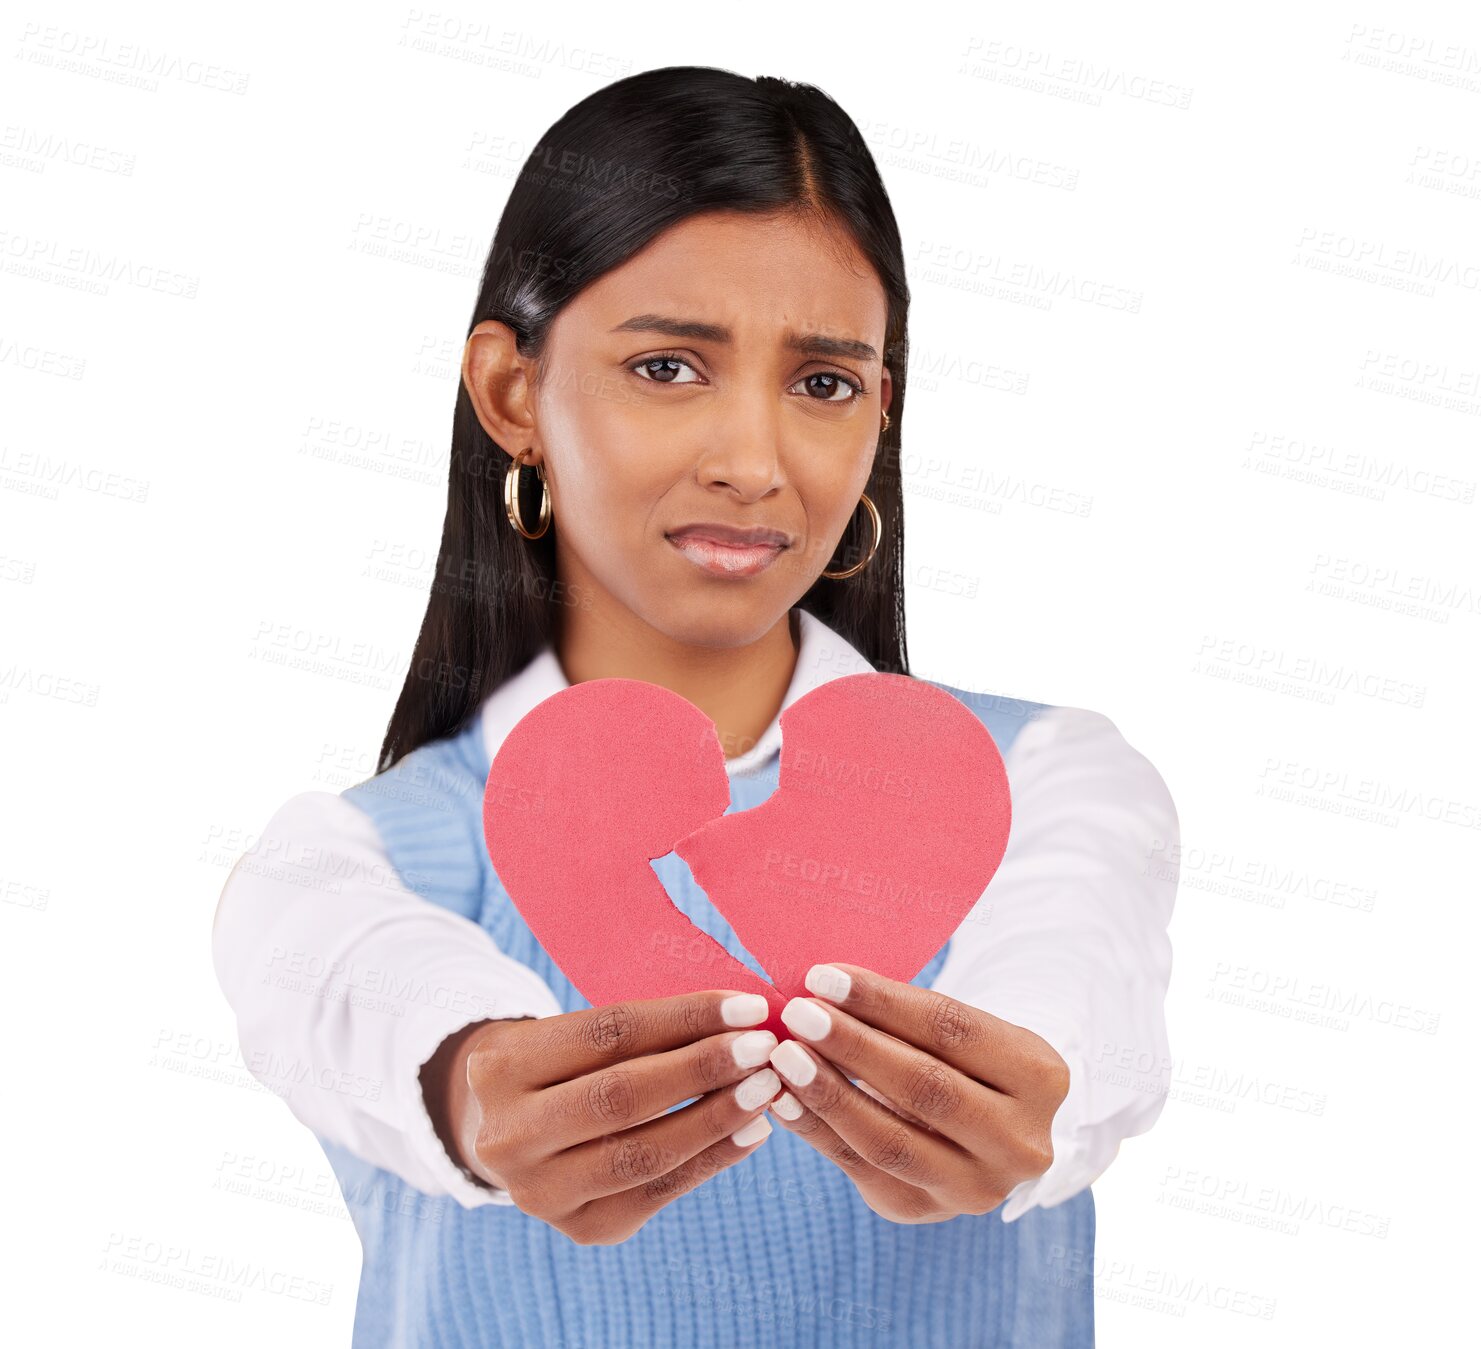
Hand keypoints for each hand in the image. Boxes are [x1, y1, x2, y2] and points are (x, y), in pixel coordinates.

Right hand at [421, 990, 785, 1245]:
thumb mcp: (576, 1036)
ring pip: (643, 1153)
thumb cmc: (564, 1066)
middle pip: (621, 1096)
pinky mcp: (582, 1230)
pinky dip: (713, 1159)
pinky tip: (753, 1131)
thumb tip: (741, 1017)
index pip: (609, 1033)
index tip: (749, 1007)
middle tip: (764, 1049)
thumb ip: (646, 1030)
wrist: (515, 1135)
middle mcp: (508, 1136)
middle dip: (703, 1070)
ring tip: (767, 1089)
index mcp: (500, 1066)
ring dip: (717, 1118)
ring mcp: (540, 1193)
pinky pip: (659, 1192)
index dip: (685, 1018)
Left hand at [760, 962, 1069, 1223]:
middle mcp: (1021, 1142)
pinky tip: (784, 1100)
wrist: (981, 1123)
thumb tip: (820, 988)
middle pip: (925, 1088)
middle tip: (797, 1014)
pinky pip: (861, 1168)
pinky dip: (816, 1132)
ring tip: (784, 1056)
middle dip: (852, 1047)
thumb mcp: (955, 1030)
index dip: (882, 1002)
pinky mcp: (926, 1212)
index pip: (951, 1030)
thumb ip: (900, 1015)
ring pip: (890, 1140)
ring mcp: (977, 1188)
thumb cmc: (959, 1054)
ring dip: (828, 1093)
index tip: (822, 977)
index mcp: (1040, 1075)